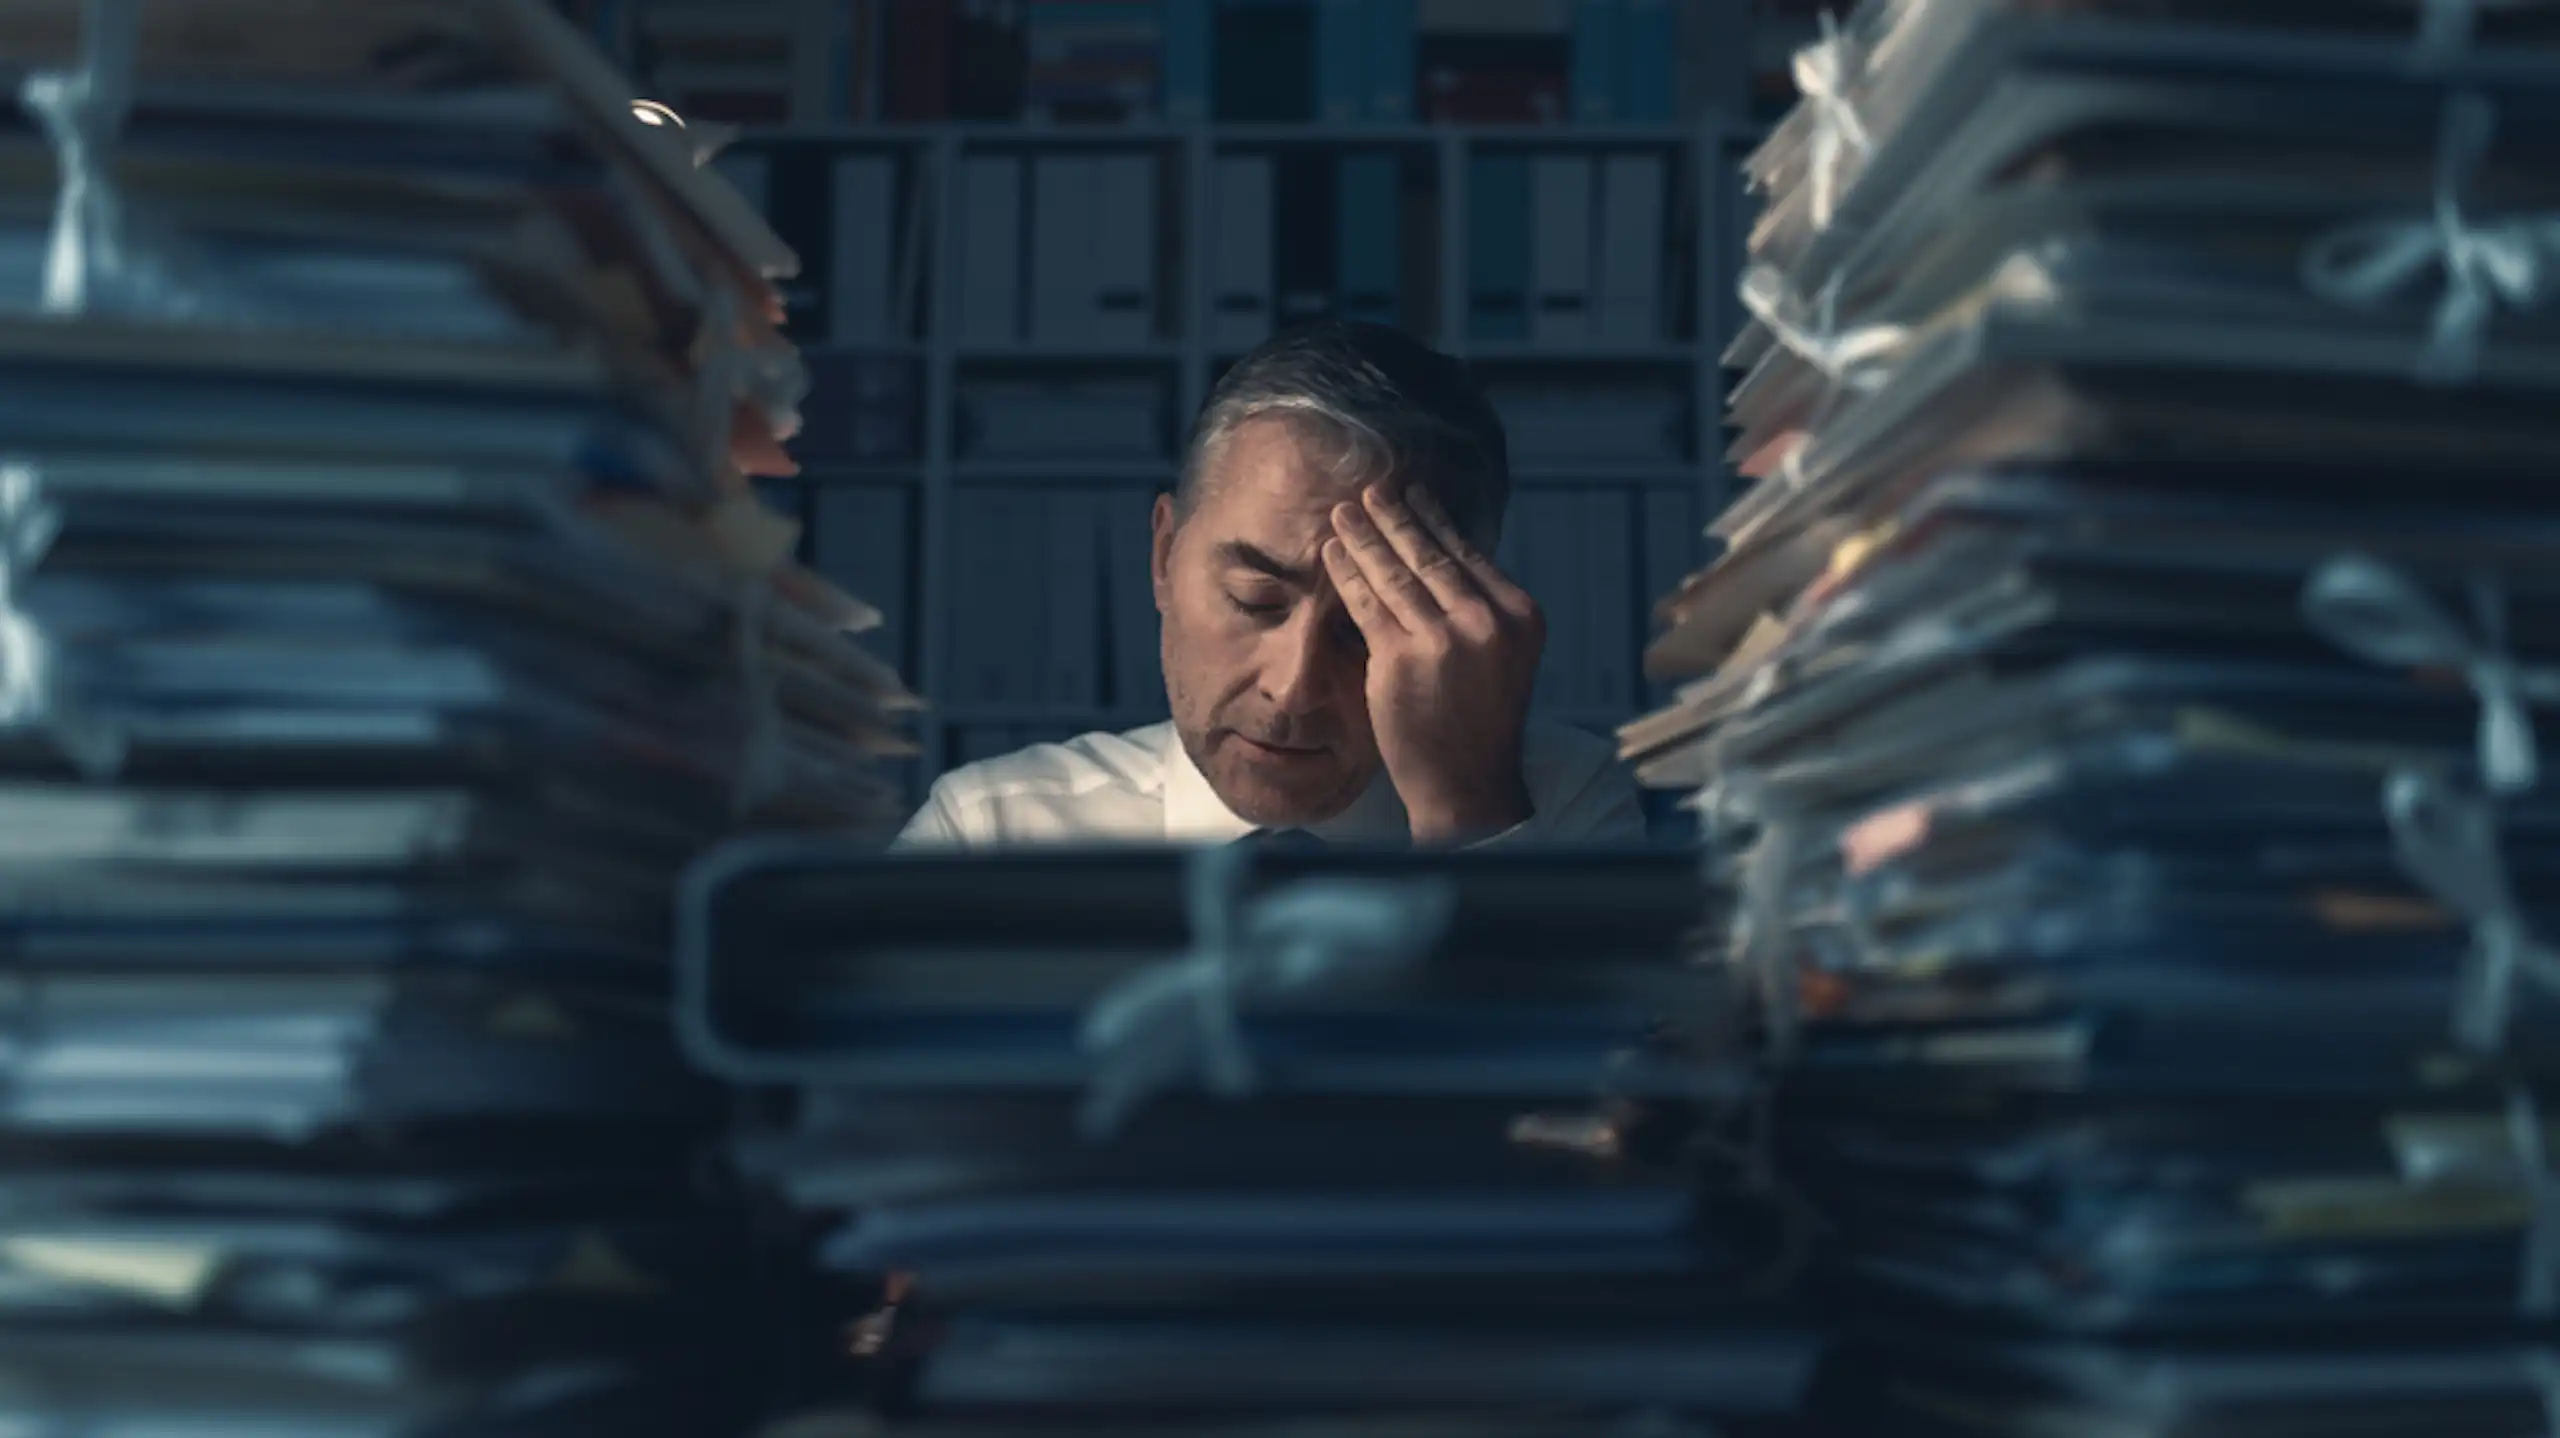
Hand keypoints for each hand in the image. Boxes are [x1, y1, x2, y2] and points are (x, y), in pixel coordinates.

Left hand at [1322, 484, 1543, 844]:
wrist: (1469, 780)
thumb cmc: (1480, 717)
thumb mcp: (1503, 654)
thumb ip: (1481, 609)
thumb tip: (1441, 552)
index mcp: (1520, 613)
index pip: (1468, 555)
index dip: (1435, 521)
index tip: (1414, 495)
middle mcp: (1487, 620)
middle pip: (1430, 557)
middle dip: (1395, 518)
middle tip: (1371, 491)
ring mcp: (1444, 638)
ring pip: (1396, 574)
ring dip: (1364, 537)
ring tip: (1343, 513)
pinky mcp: (1402, 657)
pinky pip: (1367, 603)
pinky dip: (1347, 573)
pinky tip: (1333, 553)